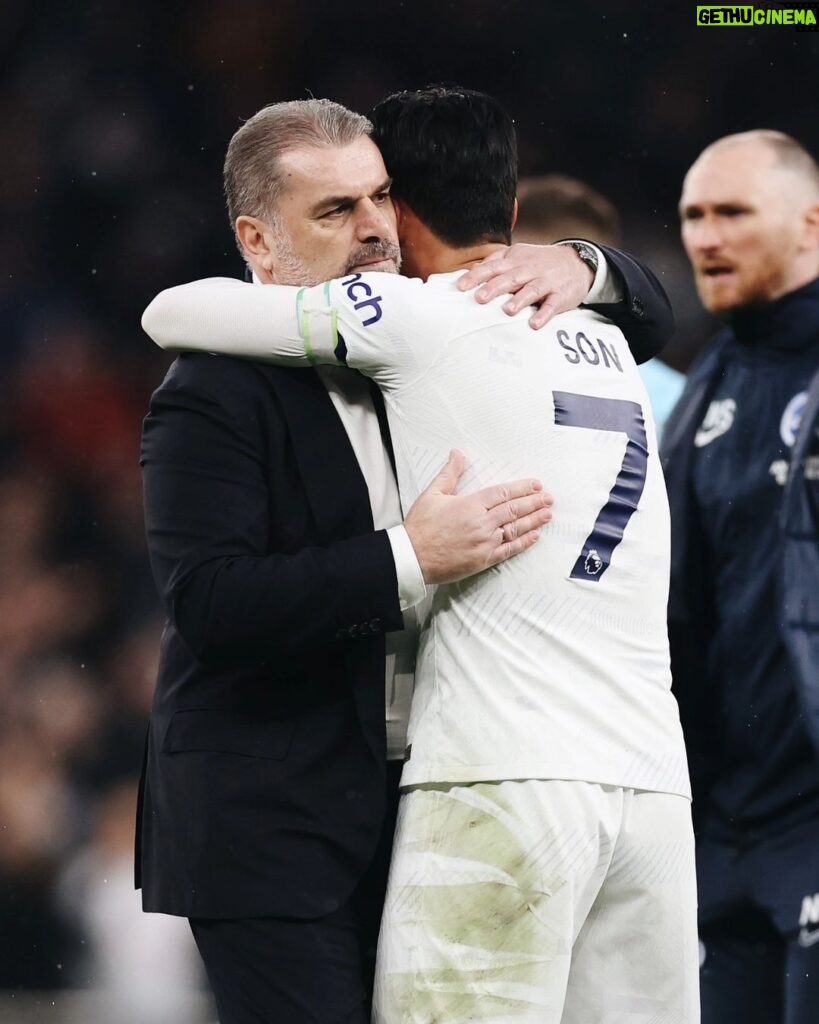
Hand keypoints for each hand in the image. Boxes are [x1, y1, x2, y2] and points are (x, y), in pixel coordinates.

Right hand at [403, 450, 553, 584]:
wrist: (412, 557)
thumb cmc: (420, 526)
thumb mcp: (432, 494)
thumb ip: (450, 473)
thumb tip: (457, 454)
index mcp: (471, 505)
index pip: (503, 493)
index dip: (521, 488)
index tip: (535, 485)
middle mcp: (482, 523)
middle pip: (514, 510)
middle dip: (534, 503)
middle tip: (548, 498)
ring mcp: (485, 542)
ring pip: (515, 529)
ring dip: (534, 521)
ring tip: (547, 514)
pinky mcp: (483, 559)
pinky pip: (509, 550)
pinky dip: (523, 542)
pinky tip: (535, 536)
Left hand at [457, 243, 594, 328]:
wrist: (579, 262)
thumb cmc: (540, 263)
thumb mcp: (518, 256)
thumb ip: (496, 263)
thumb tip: (471, 272)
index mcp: (515, 260)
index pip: (493, 266)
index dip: (477, 276)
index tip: (460, 286)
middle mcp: (529, 269)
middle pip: (510, 278)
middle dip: (494, 287)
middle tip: (479, 298)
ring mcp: (546, 281)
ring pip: (531, 290)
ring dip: (520, 300)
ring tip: (508, 311)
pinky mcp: (560, 295)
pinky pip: (552, 305)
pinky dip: (544, 314)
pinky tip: (535, 324)